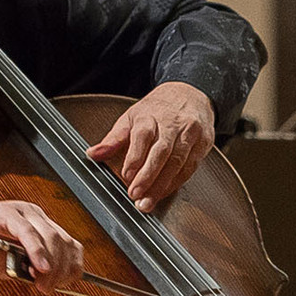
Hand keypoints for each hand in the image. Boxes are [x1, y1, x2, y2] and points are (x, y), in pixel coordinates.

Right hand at [0, 199, 82, 293]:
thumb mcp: (9, 267)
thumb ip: (29, 271)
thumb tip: (49, 281)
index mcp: (39, 228)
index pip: (69, 245)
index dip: (72, 267)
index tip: (64, 286)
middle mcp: (34, 217)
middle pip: (64, 242)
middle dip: (62, 271)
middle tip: (47, 289)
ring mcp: (21, 212)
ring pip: (50, 237)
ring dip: (51, 265)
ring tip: (42, 284)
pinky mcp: (4, 213)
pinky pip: (27, 231)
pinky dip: (37, 250)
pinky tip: (40, 267)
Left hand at [86, 82, 214, 212]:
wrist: (190, 94)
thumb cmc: (158, 109)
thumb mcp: (131, 117)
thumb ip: (113, 139)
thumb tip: (93, 154)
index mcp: (151, 116)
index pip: (143, 136)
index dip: (135, 157)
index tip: (126, 175)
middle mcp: (172, 124)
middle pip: (162, 152)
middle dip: (148, 176)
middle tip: (136, 195)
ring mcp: (190, 133)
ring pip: (178, 162)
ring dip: (162, 185)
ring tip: (148, 201)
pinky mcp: (203, 143)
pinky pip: (190, 167)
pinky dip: (176, 183)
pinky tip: (164, 192)